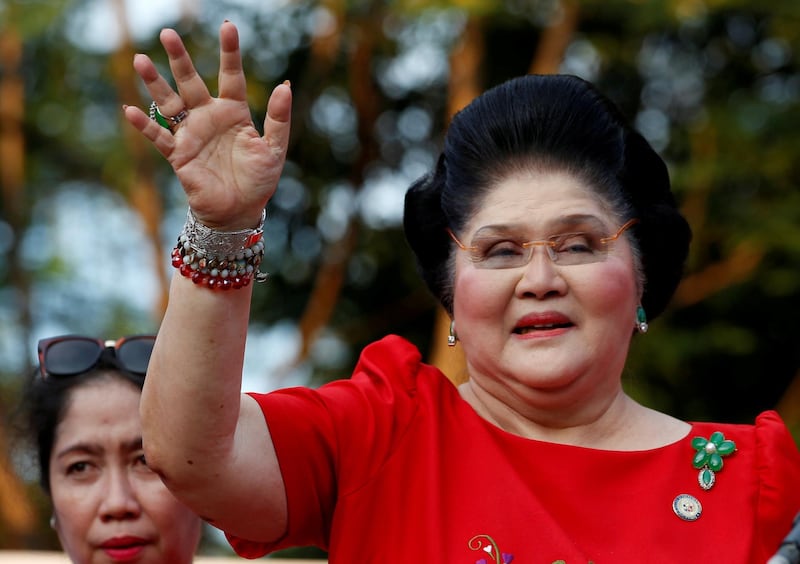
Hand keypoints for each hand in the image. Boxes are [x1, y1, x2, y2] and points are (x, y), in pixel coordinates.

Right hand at [123, 21, 291, 229]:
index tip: (228, 27)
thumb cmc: (258, 180)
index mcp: (234, 112)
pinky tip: (130, 109)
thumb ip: (278, 119)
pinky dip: (145, 125)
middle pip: (191, 82)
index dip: (230, 53)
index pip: (231, 76)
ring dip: (155, 83)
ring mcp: (191, 134)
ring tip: (140, 59)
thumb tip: (285, 86)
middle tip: (168, 33)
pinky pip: (159, 137)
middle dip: (179, 59)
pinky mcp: (179, 155)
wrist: (240, 211)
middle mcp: (209, 118)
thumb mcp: (274, 149)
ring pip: (169, 103)